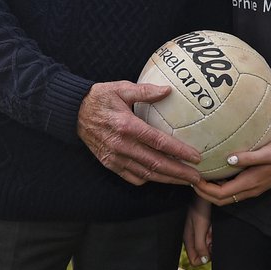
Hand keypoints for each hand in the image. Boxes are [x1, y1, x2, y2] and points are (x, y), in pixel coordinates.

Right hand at [77, 81, 202, 185]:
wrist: (73, 112)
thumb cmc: (100, 97)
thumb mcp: (122, 88)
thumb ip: (146, 91)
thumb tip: (168, 90)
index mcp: (127, 125)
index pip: (159, 142)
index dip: (179, 151)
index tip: (196, 157)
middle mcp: (122, 145)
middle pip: (156, 163)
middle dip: (179, 172)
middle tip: (197, 177)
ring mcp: (115, 157)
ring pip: (146, 174)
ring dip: (167, 179)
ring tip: (185, 181)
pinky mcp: (109, 163)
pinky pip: (132, 177)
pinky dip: (148, 179)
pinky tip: (161, 177)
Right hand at [184, 196, 211, 265]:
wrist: (206, 190)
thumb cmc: (200, 205)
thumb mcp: (200, 226)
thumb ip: (200, 245)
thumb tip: (204, 260)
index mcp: (188, 239)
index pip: (195, 260)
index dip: (205, 256)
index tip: (208, 244)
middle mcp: (194, 237)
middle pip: (205, 253)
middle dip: (211, 245)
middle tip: (211, 231)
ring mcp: (201, 232)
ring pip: (210, 244)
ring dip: (214, 236)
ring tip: (212, 223)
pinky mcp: (206, 227)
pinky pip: (213, 235)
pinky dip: (216, 230)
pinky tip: (214, 221)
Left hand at [190, 137, 270, 205]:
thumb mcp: (267, 152)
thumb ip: (248, 157)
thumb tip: (228, 160)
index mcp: (249, 183)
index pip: (220, 194)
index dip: (204, 189)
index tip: (193, 178)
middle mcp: (250, 189)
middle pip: (220, 200)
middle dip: (203, 193)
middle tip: (191, 179)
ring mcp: (253, 188)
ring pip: (226, 197)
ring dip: (211, 191)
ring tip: (200, 177)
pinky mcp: (255, 184)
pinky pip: (233, 191)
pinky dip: (221, 186)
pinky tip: (217, 173)